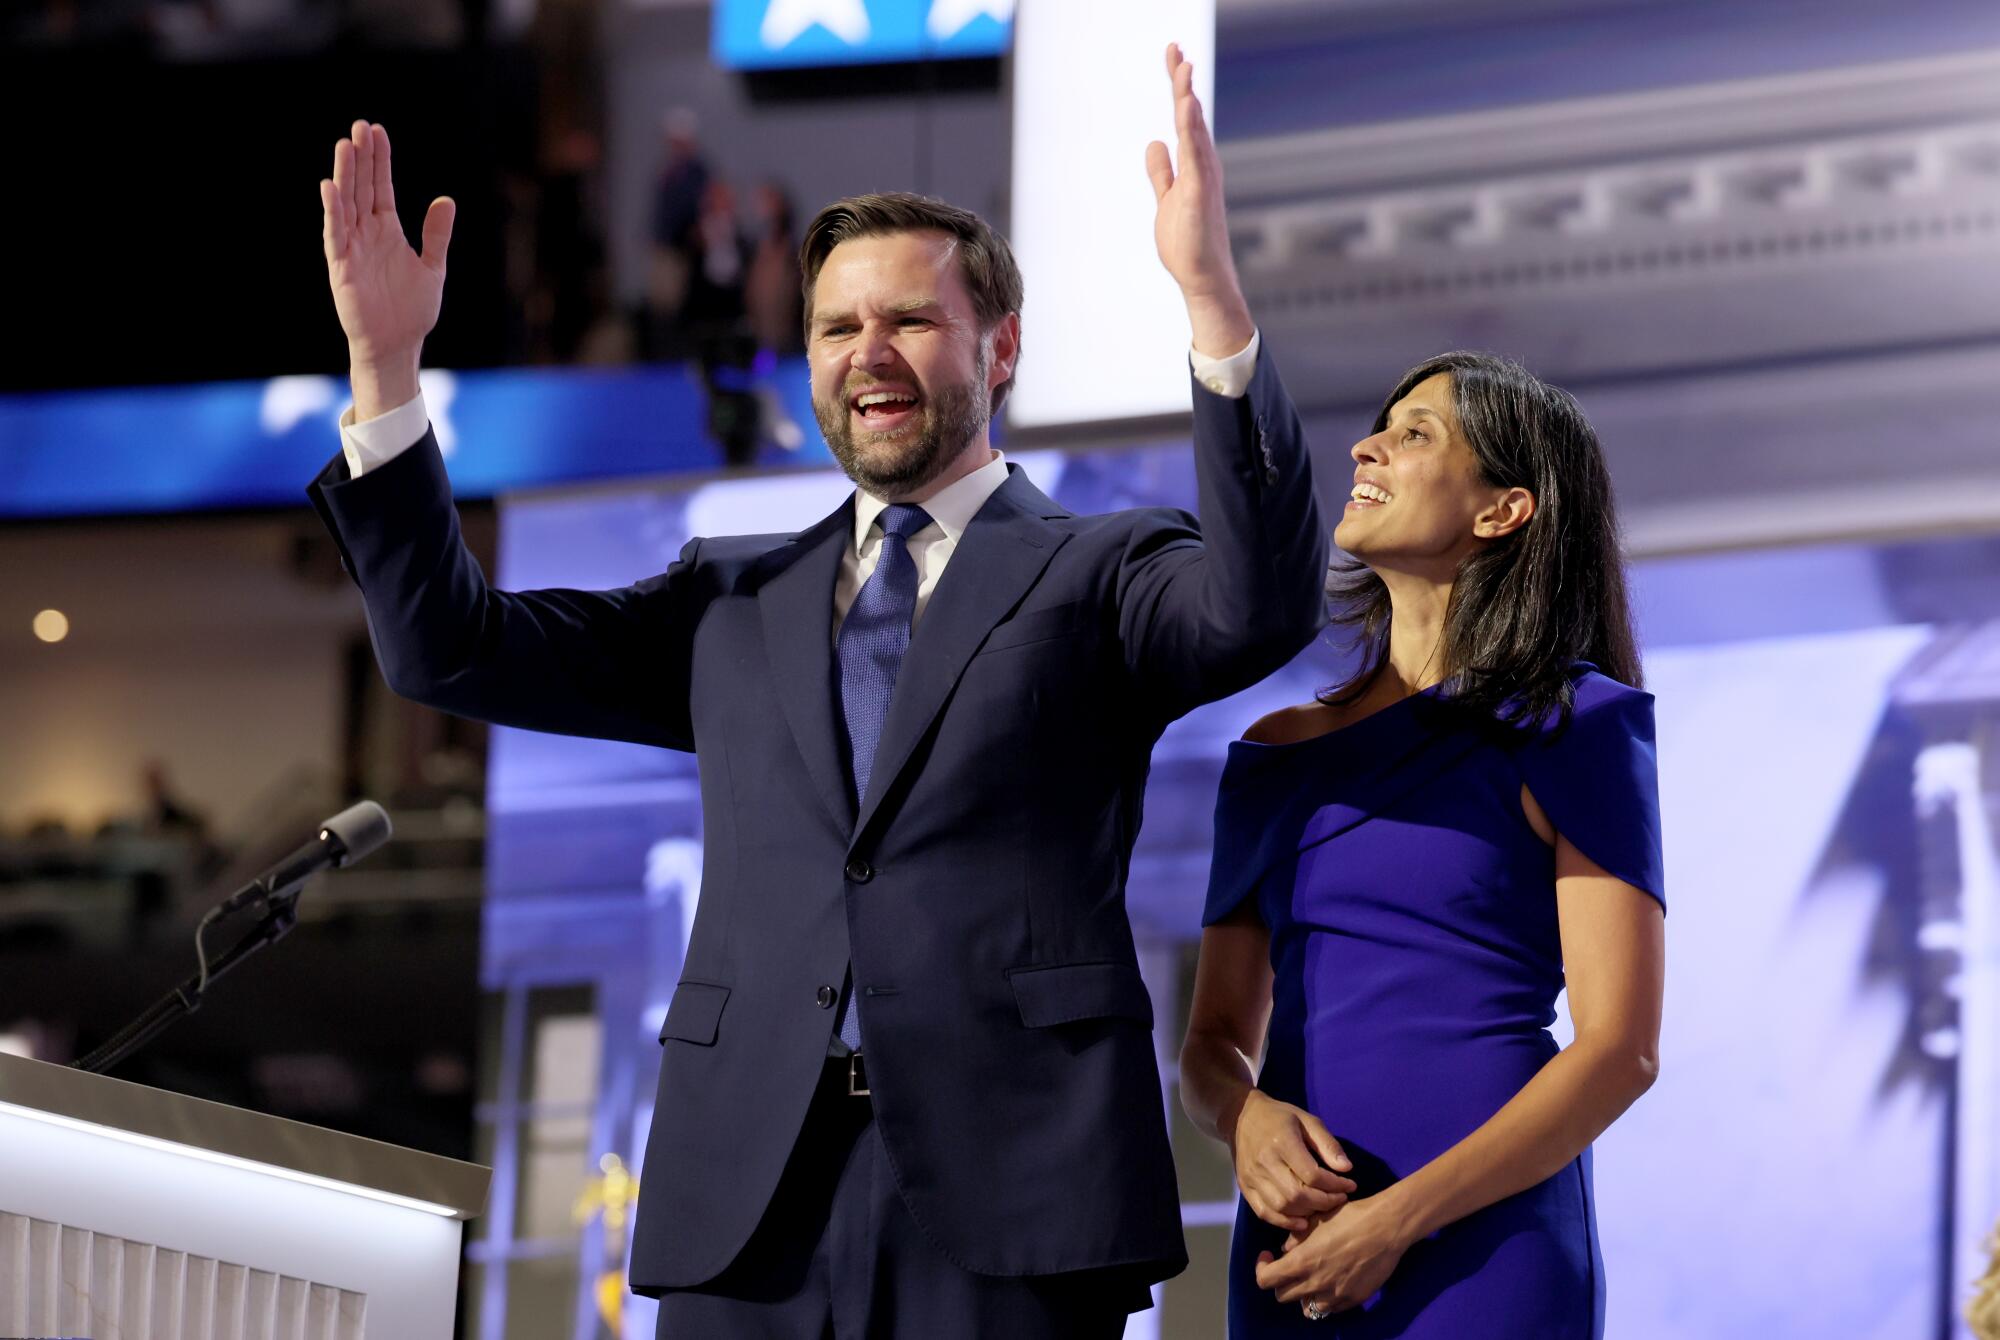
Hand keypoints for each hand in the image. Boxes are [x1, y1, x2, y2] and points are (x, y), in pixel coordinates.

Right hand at [320, 120, 454, 416]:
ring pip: (346, 204)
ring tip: (345, 145)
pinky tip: (331, 187)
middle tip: (360, 126)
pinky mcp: (342, 267)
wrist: (398, 345)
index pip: (381, 187)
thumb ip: (436, 235)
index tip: (378, 131)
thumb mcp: (433, 267)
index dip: (380, 161)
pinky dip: (333, 211)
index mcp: (388, 231)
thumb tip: (446, 200)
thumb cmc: (412, 310)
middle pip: (361, 188)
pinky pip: (335, 234)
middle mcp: (366, 234)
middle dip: (361, 158)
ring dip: (345, 175)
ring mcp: (352, 248)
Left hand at [1144, 42, 1253, 357]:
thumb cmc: (1188, 242)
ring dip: (1187, 96)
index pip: (1184, 118)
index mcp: (1194, 164)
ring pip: (1194, 128)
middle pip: (1190, 114)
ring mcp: (1203, 177)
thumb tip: (1155, 144)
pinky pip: (1195, 154)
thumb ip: (1161, 172)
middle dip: (1182, 81)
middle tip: (1175, 48)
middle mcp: (1203, 164)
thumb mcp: (1166, 198)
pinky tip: (1186, 106)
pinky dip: (1191, 129)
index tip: (1174, 56)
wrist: (1202, 277)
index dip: (1178, 87)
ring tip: (1182, 65)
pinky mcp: (1199, 193)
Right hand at [1230, 1090, 1357, 1233]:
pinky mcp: (1244, 1187)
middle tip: (1339, 1198)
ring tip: (1322, 1206)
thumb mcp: (1307, 1120)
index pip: (1312, 1175)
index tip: (1349, 1185)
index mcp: (1282, 1142)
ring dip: (1307, 1213)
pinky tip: (1301, 1221)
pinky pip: (1265, 1213)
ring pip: (1282, 1207)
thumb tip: (1346, 1169)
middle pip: (1298, 1195)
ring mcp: (1252, 1177)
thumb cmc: (1279, 1117)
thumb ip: (1328, 1144)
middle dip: (1324, 1202)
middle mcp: (1265, 1162)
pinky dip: (1284, 1222)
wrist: (1241, 1116)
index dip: (1335, 1185)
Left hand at [1255, 1192, 1410, 1316]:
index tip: (1269, 1256)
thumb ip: (1295, 1237)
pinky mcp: (1352, 1300)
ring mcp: (1334, 1295)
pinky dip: (1325, 1299)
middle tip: (1290, 1266)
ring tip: (1312, 1277)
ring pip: (1306, 1307)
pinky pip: (1330, 1309)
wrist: (1385, 1227)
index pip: (1265, 1279)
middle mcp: (1314, 1283)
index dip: (1262, 1268)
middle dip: (1282, 1281)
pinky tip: (1332, 1281)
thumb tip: (1287, 1249)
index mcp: (1301, 1262)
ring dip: (1304, 1295)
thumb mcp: (1315, 1220)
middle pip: (1282, 1296)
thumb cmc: (1349, 1217)